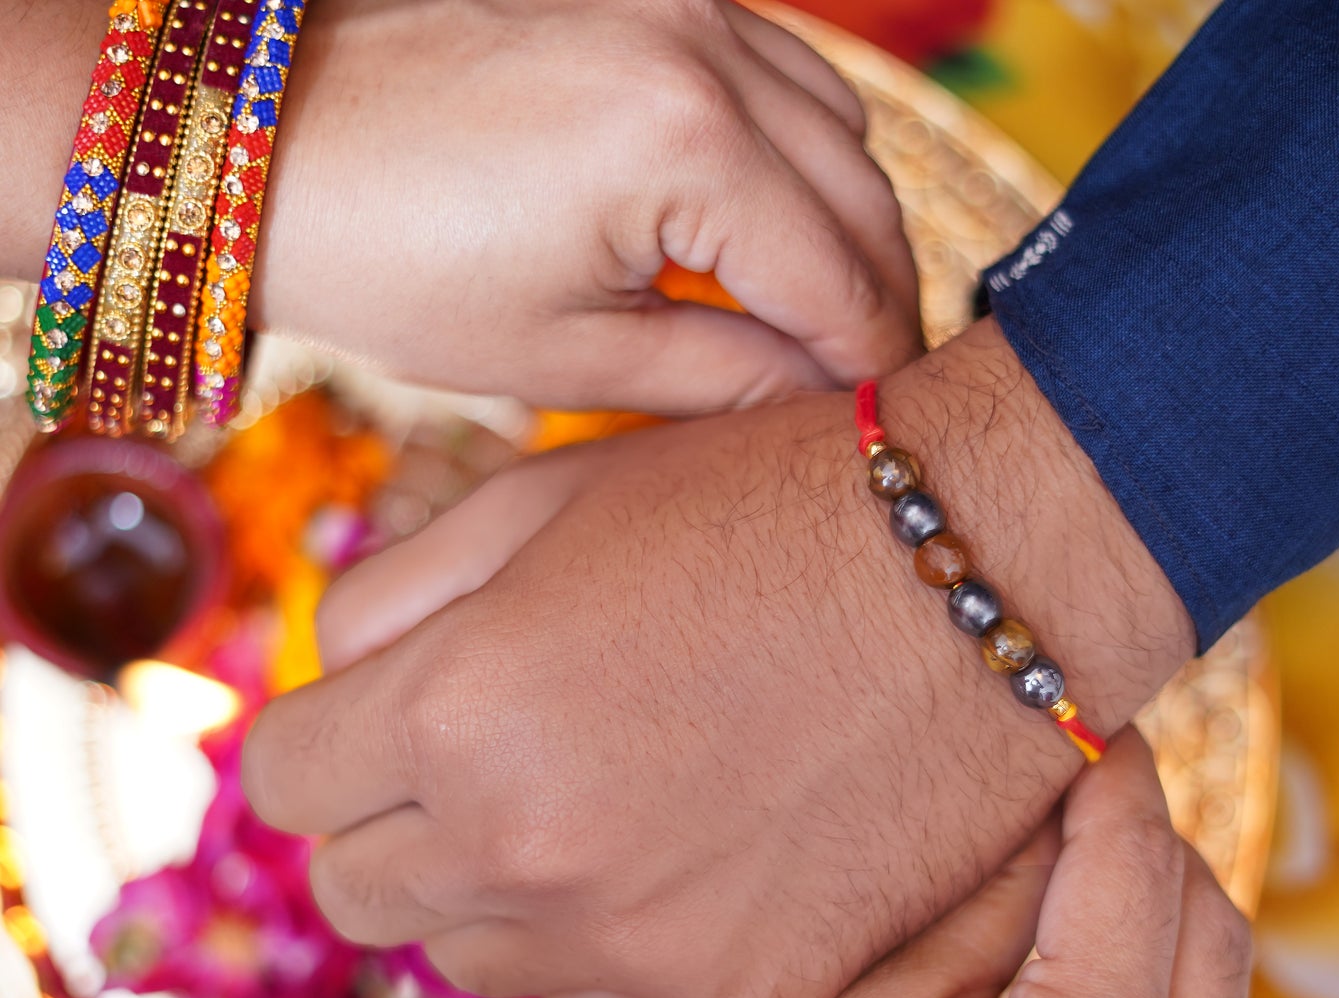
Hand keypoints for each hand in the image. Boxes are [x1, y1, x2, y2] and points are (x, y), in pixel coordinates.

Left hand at [243, 321, 1193, 997]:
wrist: (988, 577)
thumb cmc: (766, 506)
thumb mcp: (549, 497)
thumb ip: (391, 602)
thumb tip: (327, 689)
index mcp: (459, 714)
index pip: (283, 779)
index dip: (325, 740)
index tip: (383, 722)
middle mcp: (528, 854)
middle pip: (357, 892)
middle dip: (392, 822)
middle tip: (481, 761)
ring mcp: (634, 946)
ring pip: (469, 963)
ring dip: (498, 892)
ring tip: (598, 803)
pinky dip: (599, 955)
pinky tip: (669, 871)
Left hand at [249, 0, 920, 410]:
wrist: (273, 148)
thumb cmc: (396, 265)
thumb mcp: (568, 357)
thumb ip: (721, 380)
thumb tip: (818, 396)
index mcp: (686, 143)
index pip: (839, 278)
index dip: (873, 366)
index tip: (882, 430)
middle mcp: (704, 46)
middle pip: (862, 195)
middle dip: (879, 299)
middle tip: (867, 387)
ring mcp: (681, 1)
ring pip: (836, 127)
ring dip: (846, 225)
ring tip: (825, 320)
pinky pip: (776, 76)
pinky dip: (797, 159)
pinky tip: (775, 229)